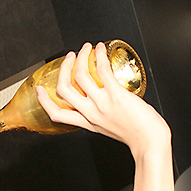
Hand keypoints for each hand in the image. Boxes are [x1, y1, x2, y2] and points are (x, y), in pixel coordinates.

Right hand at [36, 42, 170, 159]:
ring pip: (79, 75)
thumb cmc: (137, 136)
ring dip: (81, 56)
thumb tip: (101, 103)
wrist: (150, 141)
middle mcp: (91, 113)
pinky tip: (101, 49)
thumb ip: (100, 117)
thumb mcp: (109, 129)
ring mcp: (102, 103)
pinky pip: (102, 69)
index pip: (57, 114)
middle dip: (64, 68)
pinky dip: (99, 55)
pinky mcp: (116, 94)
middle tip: (69, 58)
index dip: (44, 101)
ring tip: (86, 48)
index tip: (40, 90)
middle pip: (63, 89)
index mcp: (87, 123)